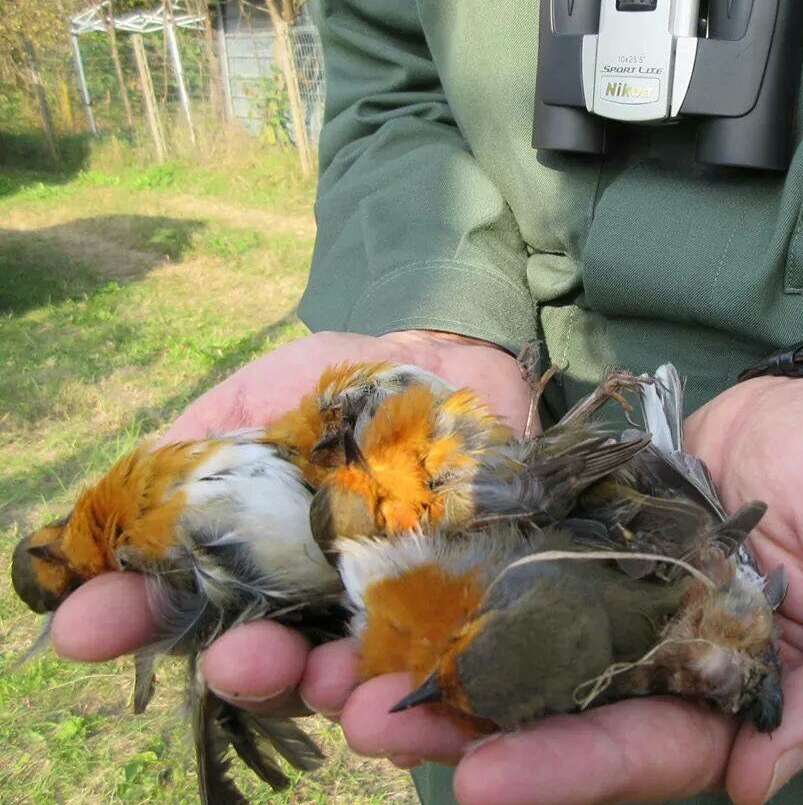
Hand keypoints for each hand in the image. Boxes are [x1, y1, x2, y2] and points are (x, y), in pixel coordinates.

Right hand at [50, 329, 532, 723]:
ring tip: (333, 679)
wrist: (451, 366)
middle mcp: (301, 610)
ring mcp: (378, 620)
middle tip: (239, 660)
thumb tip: (102, 528)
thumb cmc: (339, 388)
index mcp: (239, 564)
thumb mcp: (250, 402)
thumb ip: (186, 460)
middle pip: (262, 669)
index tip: (88, 628)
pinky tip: (406, 690)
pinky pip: (436, 676)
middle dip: (246, 672)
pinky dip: (422, 698)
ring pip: (345, 685)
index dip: (125, 622)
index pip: (171, 610)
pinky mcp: (452, 619)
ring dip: (331, 692)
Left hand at [311, 375, 802, 803]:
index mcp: (731, 692)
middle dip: (469, 729)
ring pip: (518, 655)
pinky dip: (452, 590)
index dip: (572, 771)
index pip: (650, 749)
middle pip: (559, 717)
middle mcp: (660, 663)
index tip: (485, 782)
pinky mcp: (580, 543)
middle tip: (372, 723)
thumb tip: (762, 779)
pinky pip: (513, 574)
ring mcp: (614, 602)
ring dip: (435, 669)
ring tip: (342, 675)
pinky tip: (380, 595)